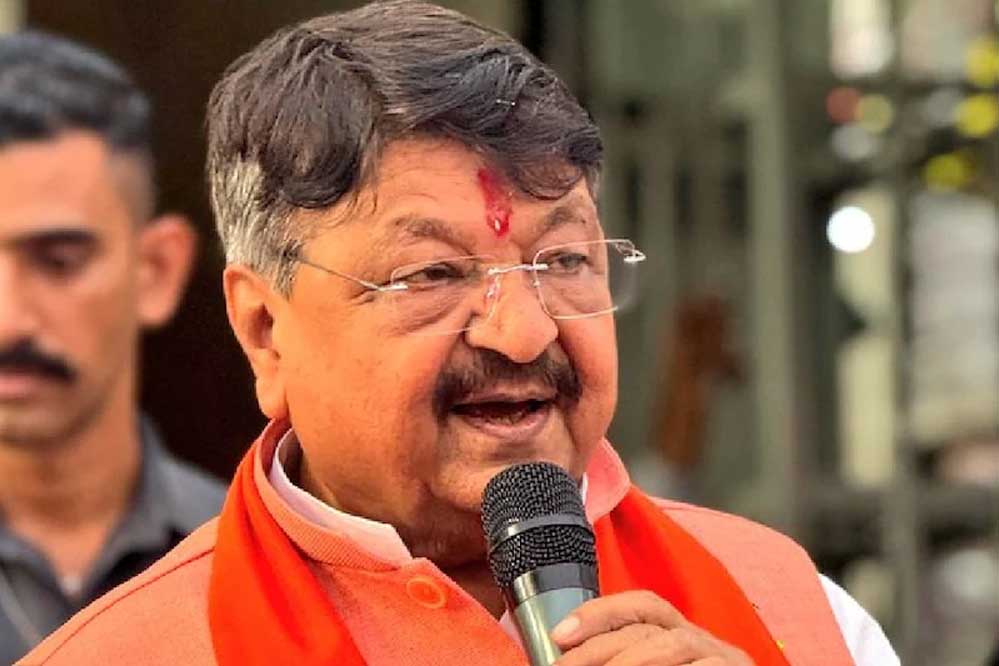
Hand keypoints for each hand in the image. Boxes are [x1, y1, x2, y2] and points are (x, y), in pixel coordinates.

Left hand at [550, 590, 754, 665]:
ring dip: (629, 662)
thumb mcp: (654, 663)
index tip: (559, 634)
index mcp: (676, 633)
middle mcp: (701, 639)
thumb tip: (572, 657)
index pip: (639, 606)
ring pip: (672, 646)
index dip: (598, 613)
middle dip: (598, 649)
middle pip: (646, 629)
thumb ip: (623, 657)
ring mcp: (724, 658)